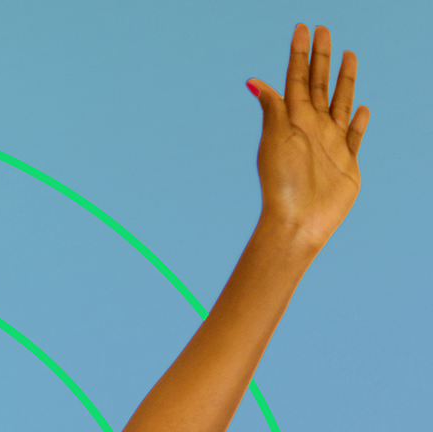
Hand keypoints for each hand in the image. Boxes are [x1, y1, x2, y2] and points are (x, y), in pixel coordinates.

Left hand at [248, 23, 368, 251]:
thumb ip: (273, 109)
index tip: (303, 28)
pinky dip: (357, 121)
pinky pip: (354, 135)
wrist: (298, 220)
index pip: (297, 78)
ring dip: (344, 80)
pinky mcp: (347, 162)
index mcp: (293, 120)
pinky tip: (360, 108)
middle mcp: (312, 127)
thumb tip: (254, 82)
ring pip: (340, 102)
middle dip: (322, 58)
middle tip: (325, 30)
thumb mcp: (275, 140)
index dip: (300, 54)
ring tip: (348, 56)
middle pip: (319, 84)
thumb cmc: (283, 183)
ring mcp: (330, 143)